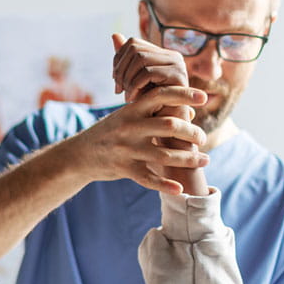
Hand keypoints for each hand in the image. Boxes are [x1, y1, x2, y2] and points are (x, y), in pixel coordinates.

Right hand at [62, 81, 207, 193]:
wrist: (78, 155)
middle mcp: (129, 127)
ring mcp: (126, 149)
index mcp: (132, 109)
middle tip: (203, 138)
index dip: (184, 94)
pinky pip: (148, 179)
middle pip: (170, 126)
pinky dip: (165, 185)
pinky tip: (180, 189)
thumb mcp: (127, 117)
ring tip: (205, 160)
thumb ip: (155, 114)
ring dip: (189, 159)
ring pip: (165, 155)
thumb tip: (190, 113)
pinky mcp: (123, 169)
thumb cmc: (110, 133)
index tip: (204, 97)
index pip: (161, 95)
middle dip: (192, 132)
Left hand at [112, 33, 189, 104]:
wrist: (167, 125)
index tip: (115, 81)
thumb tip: (114, 35)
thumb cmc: (151, 105)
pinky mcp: (178, 76)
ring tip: (125, 96)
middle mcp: (173, 56)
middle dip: (121, 70)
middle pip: (135, 49)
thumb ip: (126, 59)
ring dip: (127, 79)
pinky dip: (134, 86)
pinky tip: (132, 99)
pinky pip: (147, 73)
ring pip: (140, 59)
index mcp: (162, 54)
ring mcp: (178, 64)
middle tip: (118, 90)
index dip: (118, 60)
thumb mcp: (134, 80)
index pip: (133, 43)